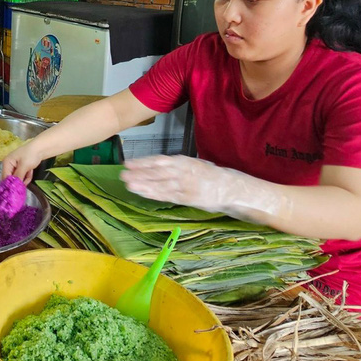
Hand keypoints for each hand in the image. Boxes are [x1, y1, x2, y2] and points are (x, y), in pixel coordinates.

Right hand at [1, 142, 46, 184]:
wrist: (41, 148)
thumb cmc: (31, 154)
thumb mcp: (24, 166)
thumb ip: (18, 176)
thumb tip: (14, 186)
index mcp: (7, 163)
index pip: (5, 177)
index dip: (10, 184)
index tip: (16, 189)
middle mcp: (9, 165)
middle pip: (10, 179)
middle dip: (18, 182)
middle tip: (23, 184)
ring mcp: (15, 167)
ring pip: (17, 178)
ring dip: (24, 179)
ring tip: (29, 175)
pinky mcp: (21, 168)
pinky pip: (22, 176)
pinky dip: (26, 176)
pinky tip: (30, 172)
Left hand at [120, 155, 289, 221]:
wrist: (238, 190)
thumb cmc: (218, 178)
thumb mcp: (199, 167)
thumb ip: (183, 167)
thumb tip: (164, 166)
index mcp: (188, 162)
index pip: (161, 161)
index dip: (144, 162)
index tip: (129, 163)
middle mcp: (185, 172)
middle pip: (157, 172)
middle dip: (139, 172)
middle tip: (122, 172)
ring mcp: (187, 186)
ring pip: (160, 184)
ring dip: (142, 183)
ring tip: (127, 183)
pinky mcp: (189, 199)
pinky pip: (168, 196)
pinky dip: (153, 194)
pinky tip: (141, 192)